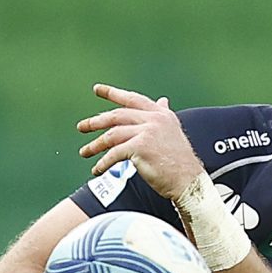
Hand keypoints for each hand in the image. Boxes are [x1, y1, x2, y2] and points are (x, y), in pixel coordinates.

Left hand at [76, 85, 203, 200]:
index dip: (113, 93)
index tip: (97, 89)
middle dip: (96, 122)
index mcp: (161, 114)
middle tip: (82, 127)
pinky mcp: (140, 147)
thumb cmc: (181, 162)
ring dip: (95, 145)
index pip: (133, 99)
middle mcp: (155, 120)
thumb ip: (164, 115)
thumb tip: (162, 100)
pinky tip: (97, 168)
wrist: (190, 182)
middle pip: (117, 116)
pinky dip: (104, 162)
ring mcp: (147, 132)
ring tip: (85, 152)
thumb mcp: (173, 132)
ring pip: (112, 135)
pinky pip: (115, 153)